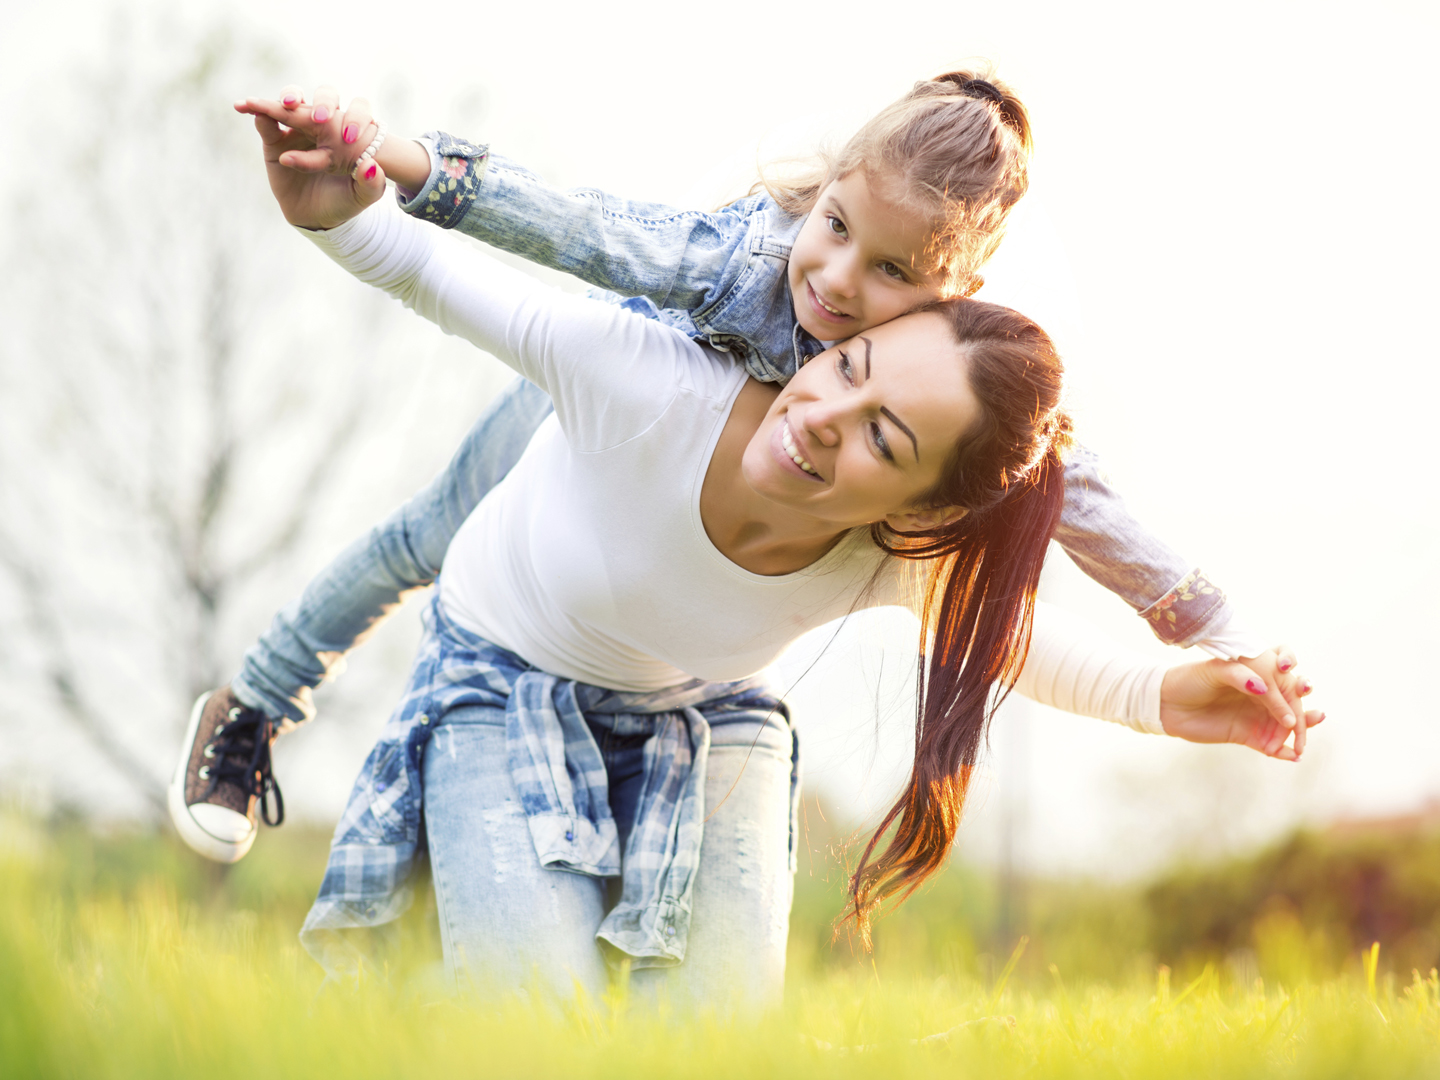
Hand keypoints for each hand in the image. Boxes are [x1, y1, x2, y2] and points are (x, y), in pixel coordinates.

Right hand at [234, 89, 386, 229]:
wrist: (317, 216)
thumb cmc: (344, 200)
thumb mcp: (362, 196)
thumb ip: (371, 185)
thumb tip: (371, 167)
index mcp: (349, 132)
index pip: (356, 112)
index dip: (356, 117)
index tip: (351, 137)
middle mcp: (323, 123)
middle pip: (324, 97)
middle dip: (324, 101)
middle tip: (320, 118)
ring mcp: (297, 130)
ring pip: (292, 100)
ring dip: (289, 96)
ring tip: (286, 104)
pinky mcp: (275, 141)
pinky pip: (267, 124)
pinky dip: (260, 114)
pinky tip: (255, 113)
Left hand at [1159, 647, 1321, 761]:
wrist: (1166, 704)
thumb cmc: (1190, 680)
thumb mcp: (1214, 671)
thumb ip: (1239, 676)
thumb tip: (1263, 689)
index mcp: (1257, 672)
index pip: (1285, 672)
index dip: (1293, 673)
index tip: (1289, 672)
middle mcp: (1262, 694)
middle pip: (1293, 701)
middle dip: (1304, 708)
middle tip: (1313, 714)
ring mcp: (1257, 716)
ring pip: (1288, 724)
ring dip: (1301, 730)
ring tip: (1305, 737)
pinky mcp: (1249, 736)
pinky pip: (1273, 746)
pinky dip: (1284, 752)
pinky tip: (1292, 755)